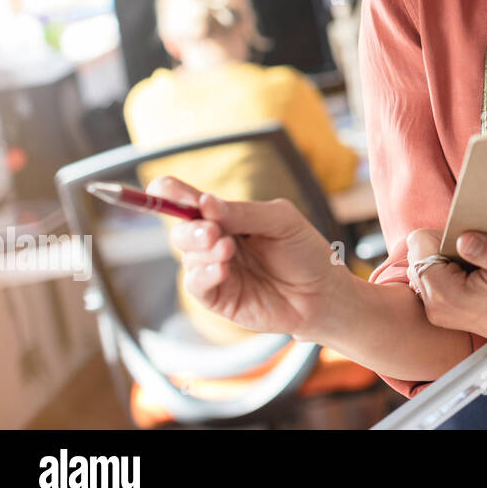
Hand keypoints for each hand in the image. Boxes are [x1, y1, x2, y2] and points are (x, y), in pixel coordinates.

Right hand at [152, 176, 347, 338]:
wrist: (324, 294)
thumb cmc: (305, 252)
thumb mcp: (281, 221)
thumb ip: (243, 212)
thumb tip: (203, 203)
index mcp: (227, 215)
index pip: (187, 200)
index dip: (168, 193)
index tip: (162, 190)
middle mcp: (215, 240)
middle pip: (181, 228)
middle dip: (190, 228)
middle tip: (212, 232)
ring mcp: (214, 269)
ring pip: (187, 256)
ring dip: (202, 251)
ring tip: (227, 249)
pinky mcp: (218, 297)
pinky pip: (196, 285)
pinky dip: (203, 274)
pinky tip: (221, 269)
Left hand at [408, 231, 486, 339]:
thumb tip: (464, 239)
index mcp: (444, 293)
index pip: (419, 242)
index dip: (445, 234)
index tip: (472, 245)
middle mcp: (433, 305)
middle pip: (420, 254)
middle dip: (445, 247)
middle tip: (479, 260)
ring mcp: (437, 311)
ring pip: (427, 265)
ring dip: (450, 260)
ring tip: (480, 270)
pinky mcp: (444, 312)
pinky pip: (435, 278)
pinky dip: (453, 272)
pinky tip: (478, 279)